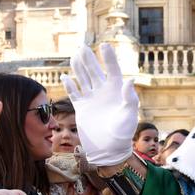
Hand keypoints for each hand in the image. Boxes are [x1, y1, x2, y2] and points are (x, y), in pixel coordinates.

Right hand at [60, 44, 139, 165]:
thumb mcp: (129, 115)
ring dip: (79, 68)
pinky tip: (65, 77)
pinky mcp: (82, 108)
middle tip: (83, 47)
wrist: (109, 149)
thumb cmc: (123, 133)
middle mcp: (103, 92)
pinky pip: (74, 93)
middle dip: (89, 59)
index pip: (112, 70)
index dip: (108, 58)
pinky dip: (70, 85)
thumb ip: (129, 98)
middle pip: (95, 71)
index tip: (104, 45)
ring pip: (84, 79)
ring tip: (75, 56)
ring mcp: (92, 99)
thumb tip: (129, 80)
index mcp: (116, 91)